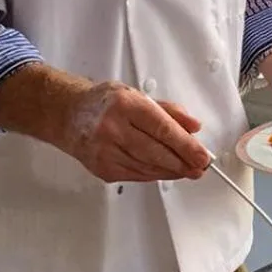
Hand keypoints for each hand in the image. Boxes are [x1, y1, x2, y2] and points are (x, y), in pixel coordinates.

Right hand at [62, 82, 211, 184]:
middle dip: (182, 163)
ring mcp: (104, 151)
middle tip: (199, 168)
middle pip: (155, 152)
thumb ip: (167, 111)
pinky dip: (154, 175)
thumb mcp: (137, 95)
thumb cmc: (105, 103)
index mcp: (125, 104)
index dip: (185, 145)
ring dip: (171, 172)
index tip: (202, 155)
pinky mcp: (101, 169)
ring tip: (187, 171)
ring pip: (147, 167)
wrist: (69, 115)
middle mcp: (112, 128)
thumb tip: (193, 127)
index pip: (162, 128)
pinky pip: (135, 175)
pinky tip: (166, 172)